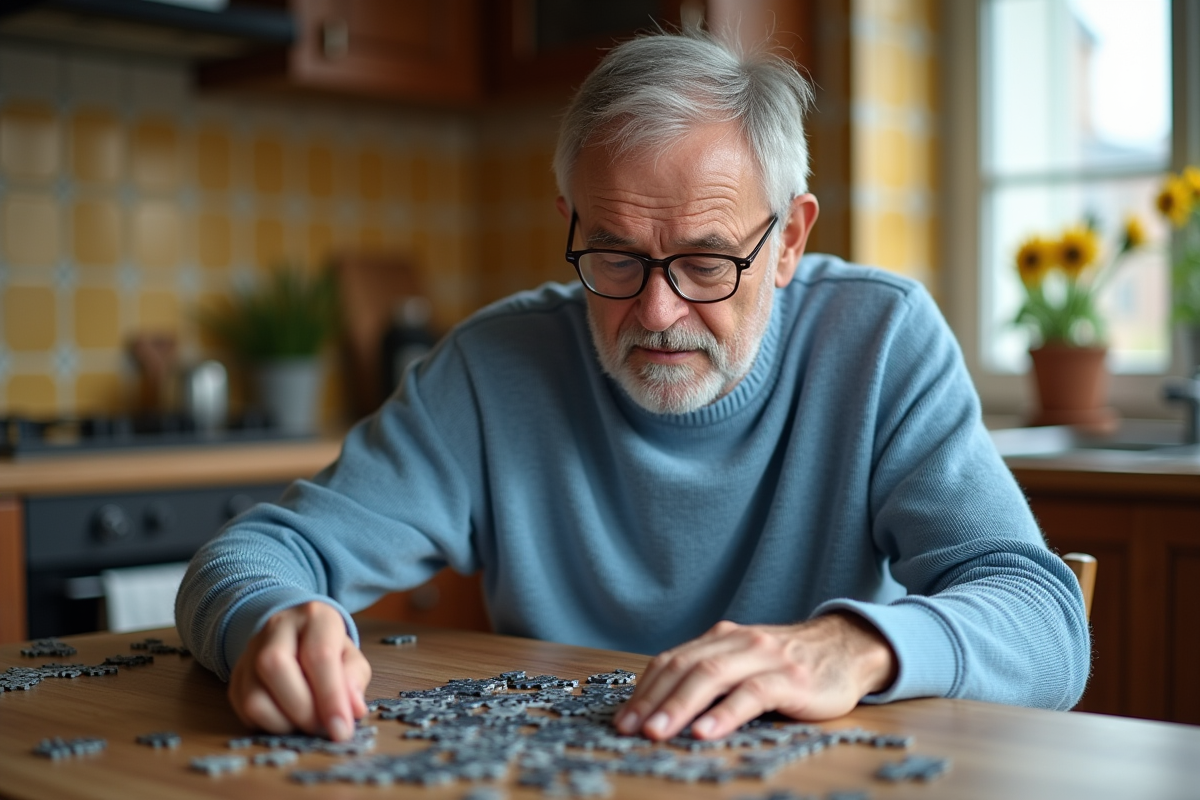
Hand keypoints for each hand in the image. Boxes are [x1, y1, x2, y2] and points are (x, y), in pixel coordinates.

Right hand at [227, 601, 370, 740]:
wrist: (296, 634)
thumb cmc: (328, 648)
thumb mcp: (350, 656)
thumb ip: (354, 679)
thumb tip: (353, 710)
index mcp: (315, 616)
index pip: (319, 655)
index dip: (331, 698)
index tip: (342, 730)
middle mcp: (276, 627)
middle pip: (276, 668)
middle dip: (304, 711)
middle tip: (323, 729)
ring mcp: (250, 651)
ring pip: (253, 696)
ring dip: (284, 723)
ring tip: (306, 725)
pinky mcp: (236, 676)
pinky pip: (243, 711)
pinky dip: (268, 725)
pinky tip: (288, 721)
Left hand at [614, 612, 896, 740]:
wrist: (847, 649)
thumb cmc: (790, 665)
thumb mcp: (745, 662)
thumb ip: (712, 676)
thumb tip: (662, 708)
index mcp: (721, 639)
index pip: (672, 661)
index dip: (644, 690)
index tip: (623, 719)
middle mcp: (738, 642)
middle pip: (684, 668)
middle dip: (653, 700)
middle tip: (629, 729)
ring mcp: (764, 658)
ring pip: (711, 677)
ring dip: (679, 706)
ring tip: (657, 733)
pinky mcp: (791, 680)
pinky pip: (752, 694)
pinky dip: (725, 714)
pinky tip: (706, 731)